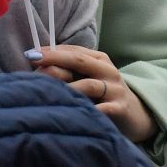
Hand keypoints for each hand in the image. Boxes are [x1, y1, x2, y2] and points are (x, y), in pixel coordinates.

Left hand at [27, 45, 155, 143]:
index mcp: (98, 59)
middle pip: (79, 60)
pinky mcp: (121, 108)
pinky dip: (90, 110)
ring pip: (89, 85)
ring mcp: (115, 89)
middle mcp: (107, 70)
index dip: (50, 51)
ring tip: (48, 91)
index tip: (30, 54)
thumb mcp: (90, 78)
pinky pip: (103, 108)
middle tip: (34, 61)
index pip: (72, 51)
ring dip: (68, 87)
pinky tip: (74, 114)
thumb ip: (69, 70)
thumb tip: (37, 64)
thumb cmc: (105, 95)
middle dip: (55, 59)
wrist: (137, 115)